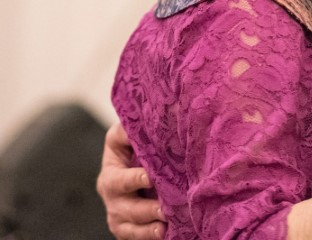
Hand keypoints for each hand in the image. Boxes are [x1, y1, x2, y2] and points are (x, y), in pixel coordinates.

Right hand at [96, 122, 165, 239]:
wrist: (138, 160)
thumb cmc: (137, 143)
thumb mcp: (129, 134)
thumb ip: (132, 129)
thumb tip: (146, 118)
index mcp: (111, 170)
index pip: (119, 178)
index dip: (134, 179)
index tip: (150, 177)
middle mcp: (111, 194)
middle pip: (124, 207)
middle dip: (144, 209)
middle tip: (163, 208)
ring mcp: (117, 212)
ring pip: (128, 225)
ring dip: (147, 227)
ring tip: (165, 224)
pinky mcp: (125, 226)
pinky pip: (132, 236)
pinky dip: (146, 236)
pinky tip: (163, 233)